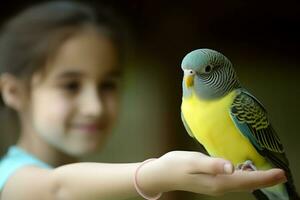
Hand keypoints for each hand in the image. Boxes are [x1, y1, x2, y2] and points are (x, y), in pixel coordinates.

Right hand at [138, 151, 286, 195]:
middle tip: (281, 173)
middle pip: (247, 184)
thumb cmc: (176, 165)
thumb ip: (212, 165)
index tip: (281, 173)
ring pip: (242, 184)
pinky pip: (235, 182)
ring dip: (257, 180)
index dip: (264, 177)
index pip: (246, 180)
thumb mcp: (192, 161)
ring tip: (269, 173)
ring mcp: (216, 186)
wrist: (163, 174)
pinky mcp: (213, 182)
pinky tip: (247, 171)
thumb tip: (231, 167)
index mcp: (218, 181)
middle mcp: (220, 186)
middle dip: (265, 180)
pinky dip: (246, 178)